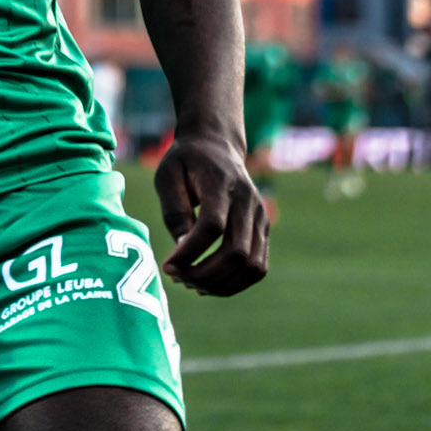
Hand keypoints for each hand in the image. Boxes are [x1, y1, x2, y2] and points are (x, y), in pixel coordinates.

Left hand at [156, 130, 268, 294]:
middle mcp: (247, 200)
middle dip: (204, 274)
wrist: (216, 145)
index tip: (167, 265)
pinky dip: (234, 283)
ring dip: (221, 285)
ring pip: (251, 266)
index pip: (213, 225)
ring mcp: (260, 216)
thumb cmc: (186, 161)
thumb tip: (184, 248)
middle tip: (177, 278)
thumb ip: (175, 211)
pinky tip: (208, 284)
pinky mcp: (264, 229)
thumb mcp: (167, 175)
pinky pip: (257, 267)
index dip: (190, 252)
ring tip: (191, 284)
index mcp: (221, 182)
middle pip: (236, 252)